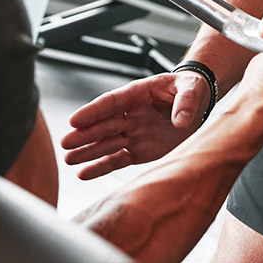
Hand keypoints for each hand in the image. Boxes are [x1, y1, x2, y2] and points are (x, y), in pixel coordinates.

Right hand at [60, 71, 212, 179]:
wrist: (197, 103)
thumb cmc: (191, 89)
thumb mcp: (192, 89)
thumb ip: (186, 103)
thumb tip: (181, 120)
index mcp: (136, 94)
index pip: (110, 103)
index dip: (92, 111)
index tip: (74, 120)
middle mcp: (129, 114)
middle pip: (103, 125)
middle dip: (84, 135)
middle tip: (65, 143)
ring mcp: (132, 133)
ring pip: (106, 144)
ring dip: (87, 152)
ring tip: (68, 159)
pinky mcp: (138, 150)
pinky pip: (118, 160)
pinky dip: (101, 167)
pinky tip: (83, 173)